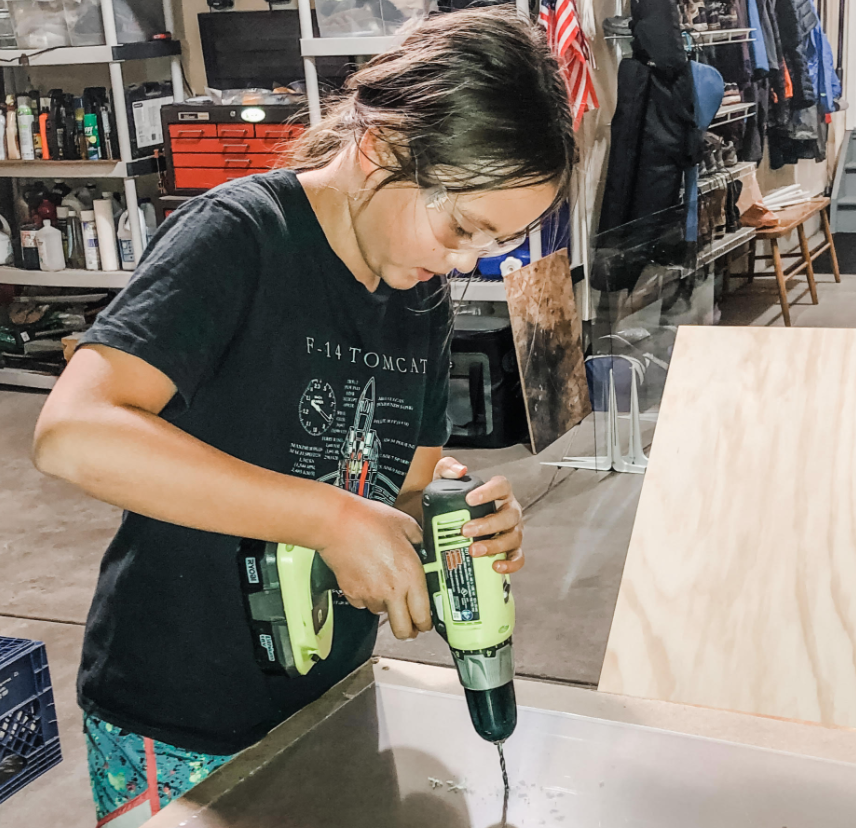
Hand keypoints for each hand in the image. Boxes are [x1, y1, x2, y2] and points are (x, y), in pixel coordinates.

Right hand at [317, 496, 430, 640]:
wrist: (338, 523)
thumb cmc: (370, 521)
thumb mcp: (406, 525)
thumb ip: (420, 542)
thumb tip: (427, 549)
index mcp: (410, 576)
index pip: (423, 616)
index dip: (427, 623)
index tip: (428, 620)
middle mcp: (392, 590)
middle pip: (403, 631)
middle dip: (409, 630)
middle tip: (411, 621)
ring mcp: (370, 595)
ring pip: (383, 614)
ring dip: (387, 606)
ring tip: (385, 584)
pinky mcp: (352, 594)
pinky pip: (364, 603)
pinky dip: (367, 596)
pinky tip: (368, 577)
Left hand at [432, 457, 524, 574]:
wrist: (451, 522)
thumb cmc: (454, 500)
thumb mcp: (445, 480)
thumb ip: (447, 468)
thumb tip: (459, 470)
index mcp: (499, 492)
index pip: (501, 486)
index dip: (489, 492)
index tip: (470, 499)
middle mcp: (510, 510)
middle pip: (509, 516)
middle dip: (488, 525)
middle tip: (466, 530)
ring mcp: (513, 530)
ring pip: (513, 537)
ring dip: (495, 545)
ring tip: (473, 550)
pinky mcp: (512, 549)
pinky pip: (517, 557)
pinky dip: (510, 564)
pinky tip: (495, 566)